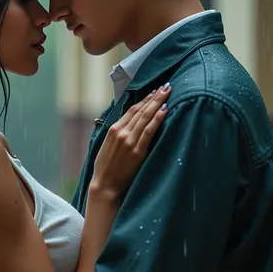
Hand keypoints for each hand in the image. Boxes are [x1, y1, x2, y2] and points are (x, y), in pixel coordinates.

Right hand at [92, 84, 170, 198]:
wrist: (104, 185)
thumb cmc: (105, 167)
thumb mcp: (107, 145)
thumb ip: (118, 132)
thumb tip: (130, 122)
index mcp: (113, 129)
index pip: (131, 110)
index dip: (144, 99)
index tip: (154, 91)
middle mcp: (121, 132)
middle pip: (140, 110)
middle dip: (154, 97)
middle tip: (165, 86)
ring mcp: (130, 141)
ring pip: (146, 117)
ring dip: (158, 103)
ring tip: (167, 92)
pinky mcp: (137, 151)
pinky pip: (149, 131)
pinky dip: (157, 119)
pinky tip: (165, 110)